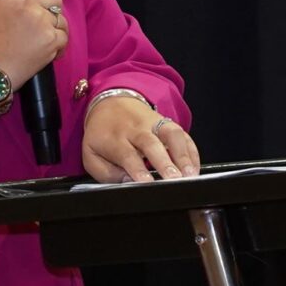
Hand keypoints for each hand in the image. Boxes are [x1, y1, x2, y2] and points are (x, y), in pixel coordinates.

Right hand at [0, 0, 65, 84]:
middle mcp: (27, 2)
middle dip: (47, 8)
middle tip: (33, 22)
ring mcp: (41, 21)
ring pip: (60, 17)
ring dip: (52, 27)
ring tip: (35, 39)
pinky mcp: (51, 39)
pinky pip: (64, 35)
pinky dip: (57, 43)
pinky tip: (42, 49)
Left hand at [81, 96, 201, 182]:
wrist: (111, 103)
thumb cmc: (102, 135)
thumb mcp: (91, 155)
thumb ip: (106, 173)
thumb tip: (127, 182)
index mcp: (114, 138)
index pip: (127, 154)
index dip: (137, 169)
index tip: (147, 183)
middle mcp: (136, 129)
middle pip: (151, 143)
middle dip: (164, 162)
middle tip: (174, 180)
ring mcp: (154, 123)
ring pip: (171, 134)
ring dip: (183, 154)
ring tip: (190, 175)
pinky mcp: (167, 123)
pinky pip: (183, 134)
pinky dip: (192, 151)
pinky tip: (194, 167)